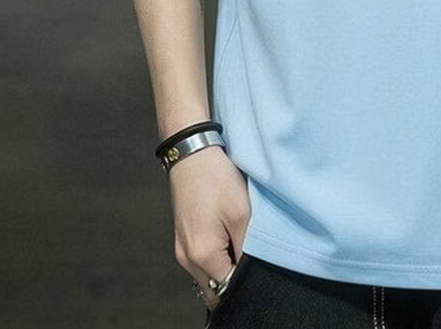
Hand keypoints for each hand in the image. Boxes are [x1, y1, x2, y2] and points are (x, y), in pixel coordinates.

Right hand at [170, 145, 250, 311]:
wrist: (192, 153)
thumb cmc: (216, 179)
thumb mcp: (242, 214)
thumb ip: (246, 250)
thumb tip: (248, 272)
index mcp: (201, 255)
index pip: (228, 286)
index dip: (246, 278)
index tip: (258, 260)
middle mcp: (186, 258)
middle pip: (215, 286)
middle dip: (234, 276)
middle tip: (251, 251)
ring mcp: (182, 249)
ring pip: (208, 274)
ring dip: (225, 264)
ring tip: (239, 238)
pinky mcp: (183, 239)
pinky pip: (202, 260)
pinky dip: (216, 254)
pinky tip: (228, 233)